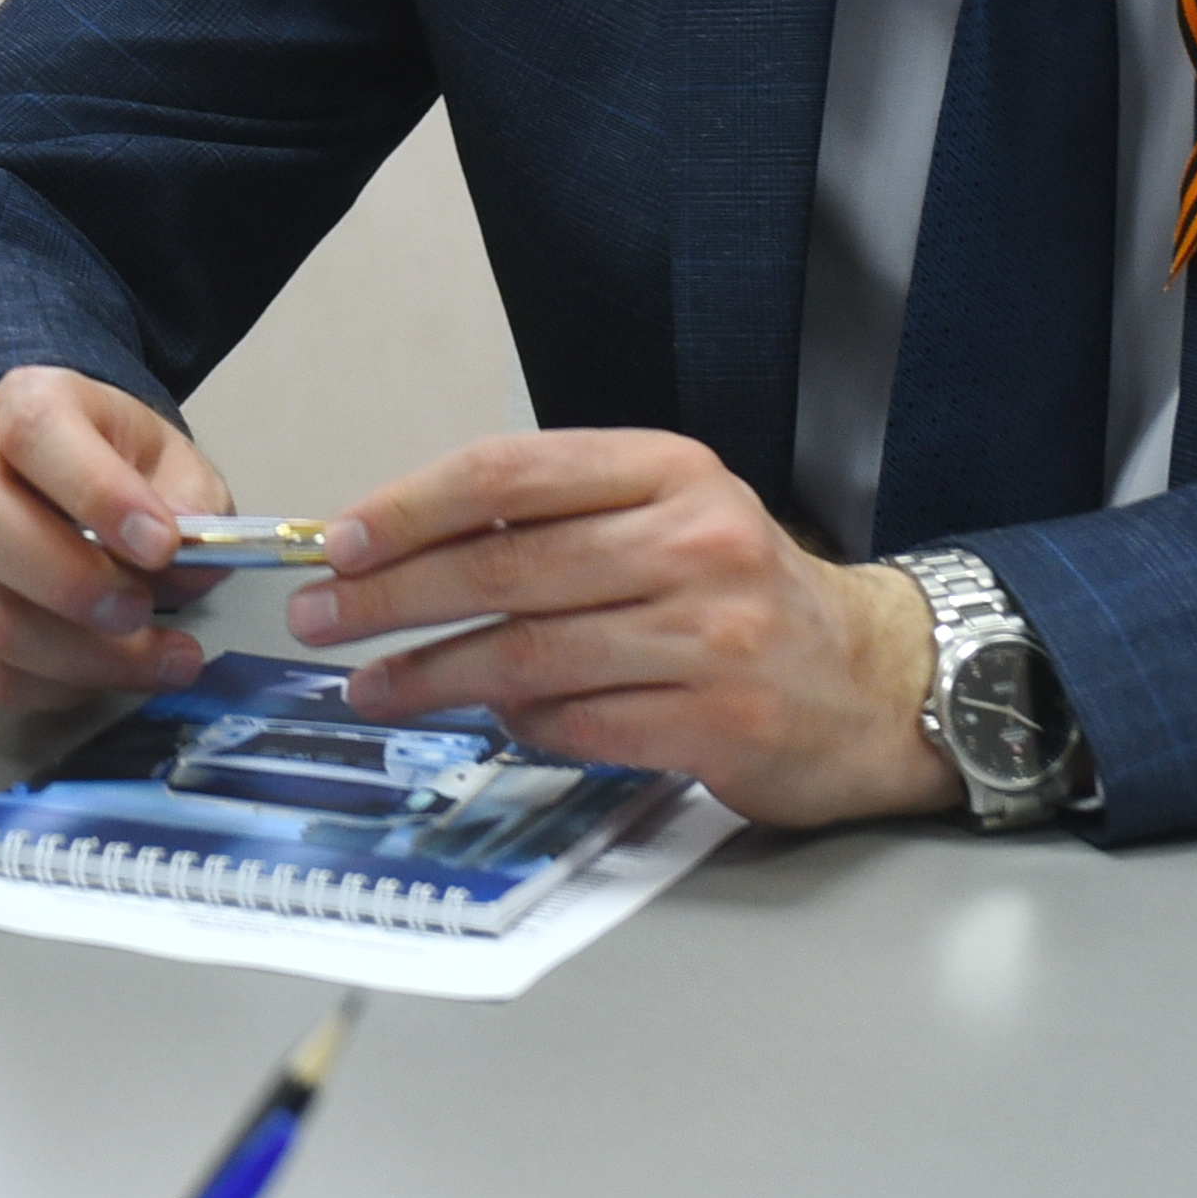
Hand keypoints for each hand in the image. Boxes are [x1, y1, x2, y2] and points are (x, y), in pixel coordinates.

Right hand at [0, 367, 242, 713]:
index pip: (37, 432)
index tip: (161, 544)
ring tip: (157, 659)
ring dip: (81, 656)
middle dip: (69, 582)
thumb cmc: (114, 471)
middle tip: (142, 611)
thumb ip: (189, 500)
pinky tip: (104, 673)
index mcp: (22, 401)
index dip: (98, 492)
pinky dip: (54, 687)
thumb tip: (183, 552)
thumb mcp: (169, 463)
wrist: (57, 489)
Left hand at [285, 428, 955, 825]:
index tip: (339, 541)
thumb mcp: (668, 515)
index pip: (507, 473)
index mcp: (667, 471)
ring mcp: (709, 635)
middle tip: (317, 618)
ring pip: (528, 653)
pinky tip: (480, 723)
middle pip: (503, 566)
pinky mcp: (718, 721)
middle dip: (389, 596)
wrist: (880, 682)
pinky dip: (518, 726)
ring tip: (368, 685)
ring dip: (430, 673)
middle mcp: (692, 542)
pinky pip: (579, 724)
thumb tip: (407, 547)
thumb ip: (558, 521)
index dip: (409, 507)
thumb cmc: (746, 596)